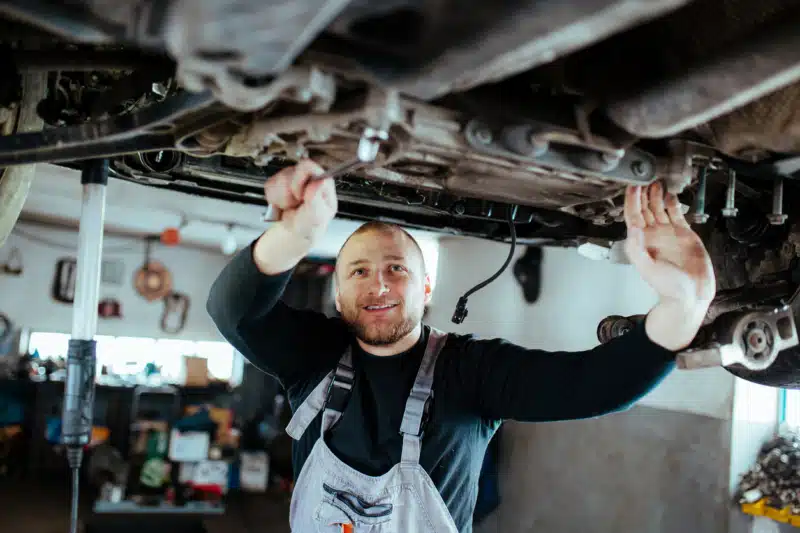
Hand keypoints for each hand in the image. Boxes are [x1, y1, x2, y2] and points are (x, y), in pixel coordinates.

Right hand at [263, 159, 337, 242]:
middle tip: (297, 204)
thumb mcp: (316, 218)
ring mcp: (292, 177)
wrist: (296, 232)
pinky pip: (269, 187)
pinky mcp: (278, 182)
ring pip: (278, 180)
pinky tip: (284, 205)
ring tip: (292, 206)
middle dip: (290, 193)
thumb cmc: (311, 225)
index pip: (307, 167)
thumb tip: (320, 182)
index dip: (299, 182)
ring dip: (283, 199)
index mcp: (322, 180)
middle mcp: (308, 175)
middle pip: (289, 173)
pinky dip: (275, 200)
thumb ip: (317, 200)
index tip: (301, 197)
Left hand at [623, 182, 715, 350]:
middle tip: (643, 176)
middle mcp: (654, 235)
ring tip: (655, 180)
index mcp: (643, 241)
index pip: (633, 215)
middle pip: (645, 208)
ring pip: (659, 208)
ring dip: (656, 195)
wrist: (691, 295)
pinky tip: (670, 194)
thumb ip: (636, 249)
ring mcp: (668, 234)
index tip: (632, 185)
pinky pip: (676, 214)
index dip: (632, 200)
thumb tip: (632, 228)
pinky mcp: (684, 234)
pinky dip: (673, 203)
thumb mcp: (647, 268)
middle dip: (643, 193)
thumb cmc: (668, 287)